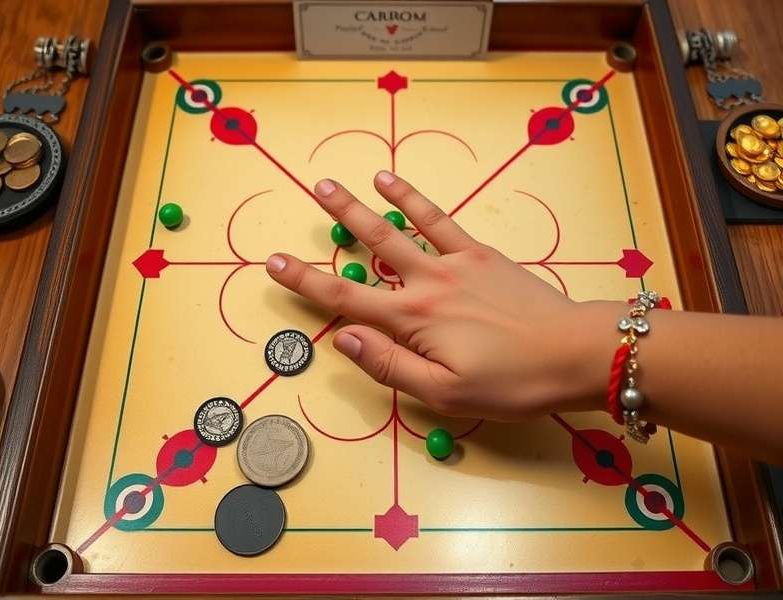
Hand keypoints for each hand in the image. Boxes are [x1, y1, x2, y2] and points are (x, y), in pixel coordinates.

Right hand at [266, 171, 610, 420]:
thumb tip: (343, 338)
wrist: (577, 351)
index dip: (305, 281)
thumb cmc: (512, 382)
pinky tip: (397, 186)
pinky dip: (416, 202)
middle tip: (311, 189)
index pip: (345, 300)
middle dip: (338, 220)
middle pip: (371, 248)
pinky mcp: (481, 255)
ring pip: (400, 228)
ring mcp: (455, 263)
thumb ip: (389, 365)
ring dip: (368, 204)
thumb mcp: (444, 393)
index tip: (274, 261)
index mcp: (413, 321)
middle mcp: (427, 284)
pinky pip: (441, 221)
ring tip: (343, 180)